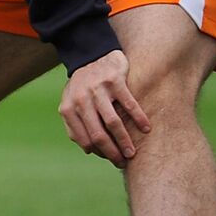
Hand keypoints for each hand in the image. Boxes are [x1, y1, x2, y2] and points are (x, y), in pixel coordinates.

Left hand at [59, 50, 150, 167]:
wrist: (92, 54)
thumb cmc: (83, 86)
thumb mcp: (71, 103)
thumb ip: (75, 124)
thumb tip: (89, 150)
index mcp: (68, 108)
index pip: (84, 138)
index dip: (99, 152)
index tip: (111, 159)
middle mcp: (81, 100)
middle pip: (98, 134)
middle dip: (112, 152)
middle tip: (123, 161)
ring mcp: (98, 90)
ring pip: (113, 122)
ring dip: (125, 140)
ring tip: (133, 152)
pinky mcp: (114, 80)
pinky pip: (129, 104)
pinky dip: (139, 118)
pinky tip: (146, 129)